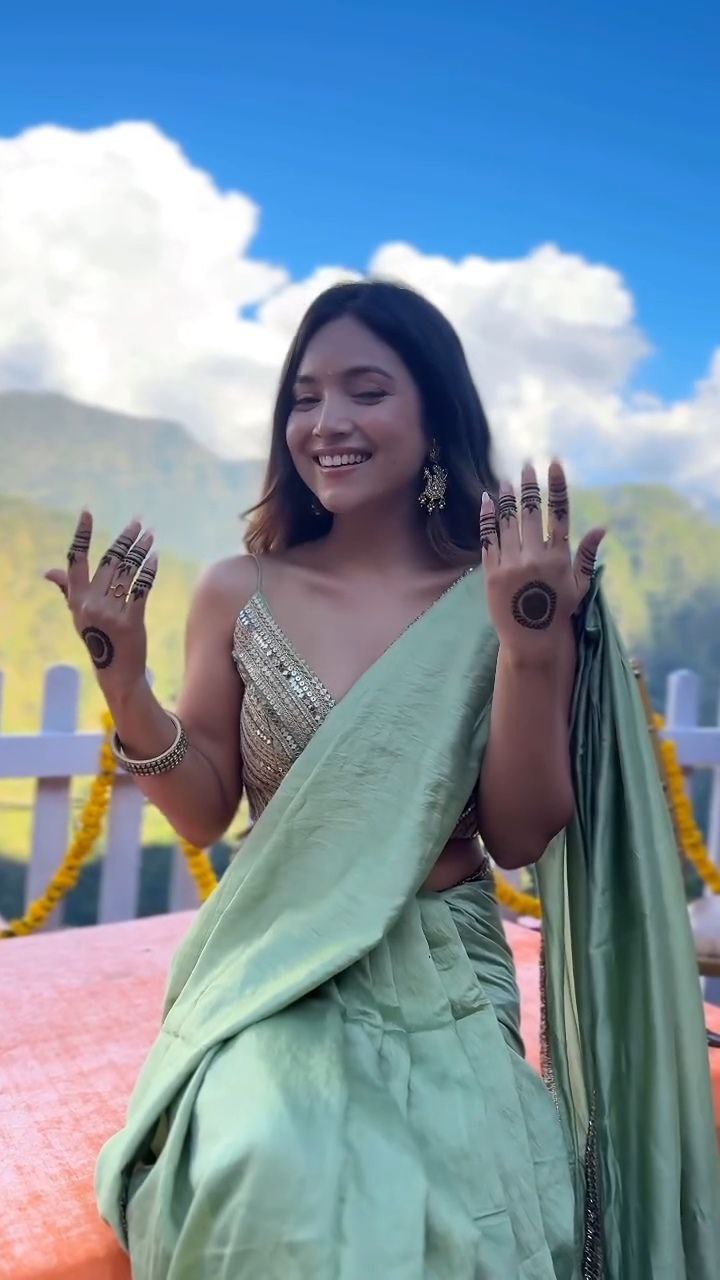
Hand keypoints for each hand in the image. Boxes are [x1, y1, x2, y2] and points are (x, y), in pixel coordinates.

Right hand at [45, 511, 157, 698]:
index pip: (75, 560)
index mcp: (76, 599)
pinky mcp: (130, 621)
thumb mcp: (78, 615)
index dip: (81, 535)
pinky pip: (141, 589)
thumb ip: (67, 590)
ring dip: (140, 550)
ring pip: (127, 572)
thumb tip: (48, 571)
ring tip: (150, 536)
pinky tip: (155, 557)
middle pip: (109, 561)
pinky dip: (149, 571)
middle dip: (125, 539)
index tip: (87, 513)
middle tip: (138, 523)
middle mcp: (91, 604)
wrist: (116, 670)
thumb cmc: (97, 639)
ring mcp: (110, 613)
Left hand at [480, 461, 604, 663]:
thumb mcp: (579, 586)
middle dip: (529, 486)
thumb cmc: (558, 612)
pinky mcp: (492, 573)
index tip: (554, 466)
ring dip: (507, 498)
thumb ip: (587, 555)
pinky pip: (489, 538)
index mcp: (560, 557)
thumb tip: (601, 527)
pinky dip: (487, 517)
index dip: (557, 488)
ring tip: (506, 482)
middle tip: (526, 467)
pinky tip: (487, 500)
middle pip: (532, 512)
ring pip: (508, 522)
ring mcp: (512, 564)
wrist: (531, 640)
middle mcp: (536, 557)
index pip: (560, 514)